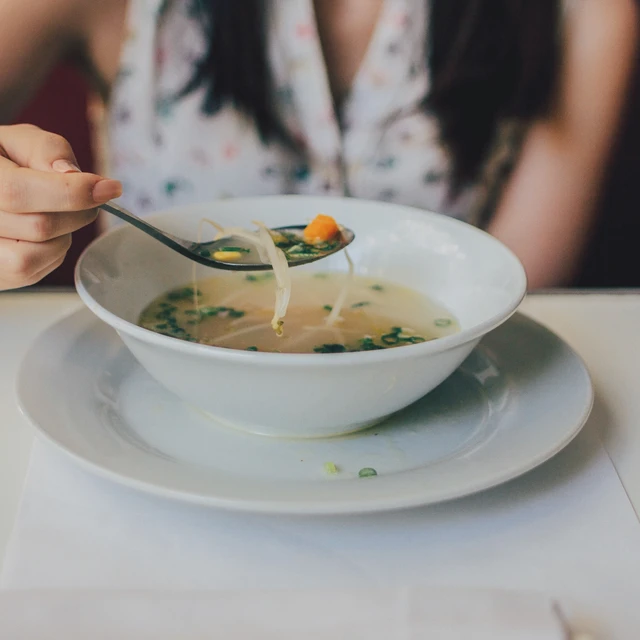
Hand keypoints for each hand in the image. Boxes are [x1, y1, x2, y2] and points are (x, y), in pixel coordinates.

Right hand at [0, 124, 121, 289]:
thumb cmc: (3, 161)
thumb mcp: (18, 141)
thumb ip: (44, 149)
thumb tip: (71, 174)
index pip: (17, 192)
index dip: (69, 192)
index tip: (108, 188)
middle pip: (38, 226)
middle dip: (76, 212)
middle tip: (85, 197)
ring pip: (40, 252)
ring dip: (63, 233)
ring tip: (52, 213)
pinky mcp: (0, 274)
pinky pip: (38, 269)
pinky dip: (53, 250)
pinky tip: (42, 234)